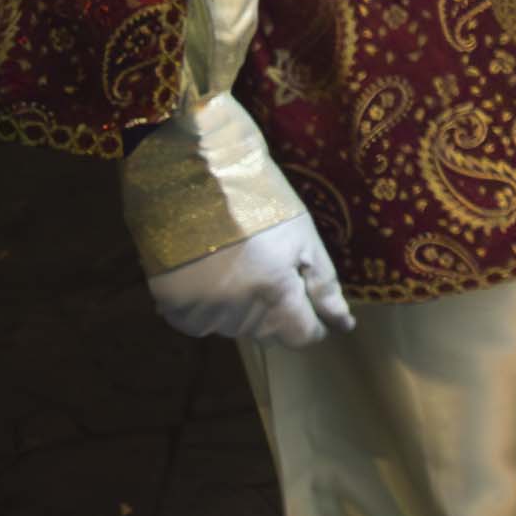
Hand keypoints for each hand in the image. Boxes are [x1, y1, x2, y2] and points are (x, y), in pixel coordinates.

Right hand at [143, 205, 353, 345]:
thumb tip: (344, 324)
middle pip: (268, 333)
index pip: (302, 338)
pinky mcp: (171, 308)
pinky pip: (199, 322)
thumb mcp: (304, 237)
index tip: (312, 310)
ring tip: (238, 266)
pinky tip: (209, 274)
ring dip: (242, 309)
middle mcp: (238, 315)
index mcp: (276, 297)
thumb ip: (324, 286)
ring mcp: (202, 313)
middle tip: (270, 272)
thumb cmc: (259, 201)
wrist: (195, 177)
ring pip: (234, 328)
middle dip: (278, 313)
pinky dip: (208, 307)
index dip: (312, 327)